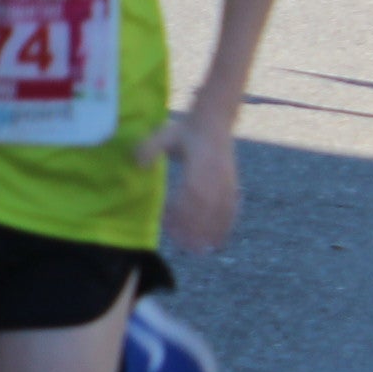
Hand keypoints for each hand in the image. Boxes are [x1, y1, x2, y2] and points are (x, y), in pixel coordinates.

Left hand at [137, 109, 241, 252]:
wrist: (213, 121)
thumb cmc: (185, 130)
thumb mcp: (164, 134)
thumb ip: (150, 148)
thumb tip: (138, 165)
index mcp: (199, 164)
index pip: (190, 193)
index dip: (180, 210)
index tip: (166, 223)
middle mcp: (216, 176)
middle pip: (206, 208)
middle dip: (194, 228)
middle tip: (181, 246)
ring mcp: (227, 182)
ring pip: (221, 212)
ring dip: (210, 232)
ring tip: (198, 250)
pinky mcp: (233, 185)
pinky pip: (232, 209)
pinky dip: (226, 226)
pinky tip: (218, 241)